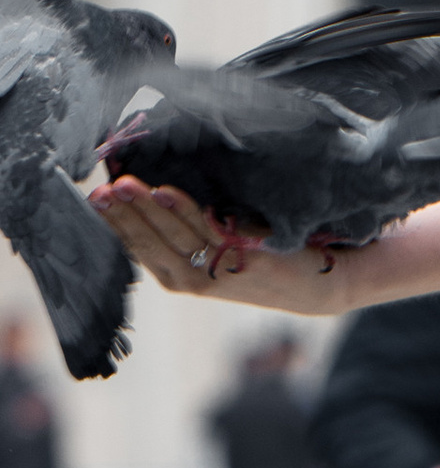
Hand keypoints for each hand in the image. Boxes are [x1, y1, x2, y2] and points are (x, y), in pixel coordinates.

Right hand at [91, 181, 342, 316]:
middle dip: (121, 215)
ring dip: (145, 208)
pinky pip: (206, 230)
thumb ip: (188, 232)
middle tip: (99, 190)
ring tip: (123, 186)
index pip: (137, 248)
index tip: (93, 198)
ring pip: (171, 235)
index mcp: (178, 276)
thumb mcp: (216, 251)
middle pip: (147, 243)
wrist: (318, 281)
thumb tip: (155, 190)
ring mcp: (215, 270)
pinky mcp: (241, 258)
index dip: (114, 224)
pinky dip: (185, 211)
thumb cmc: (261, 258)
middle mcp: (191, 279)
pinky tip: (165, 193)